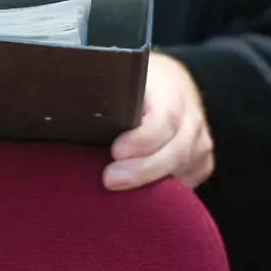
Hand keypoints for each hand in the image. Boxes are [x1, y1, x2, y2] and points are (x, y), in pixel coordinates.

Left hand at [103, 52, 213, 190]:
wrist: (167, 82)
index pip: (165, 117)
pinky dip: (167, 189)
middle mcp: (190, 113)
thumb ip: (105, 92)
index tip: (115, 151)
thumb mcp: (119, 75)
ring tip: (118, 188)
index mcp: (168, 86)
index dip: (143, 139)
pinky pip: (189, 179)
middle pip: (176, 149)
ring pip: (183, 167)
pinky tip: (143, 194)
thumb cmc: (131, 82)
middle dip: (142, 170)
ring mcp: (200, 138)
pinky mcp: (202, 159)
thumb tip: (68, 108)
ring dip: (151, 183)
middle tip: (110, 179)